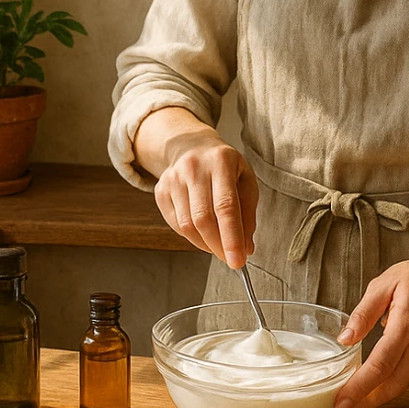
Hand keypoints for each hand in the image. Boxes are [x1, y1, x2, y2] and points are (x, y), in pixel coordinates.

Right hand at [151, 127, 258, 267]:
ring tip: (219, 247)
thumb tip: (246, 248)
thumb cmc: (225, 167)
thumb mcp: (245, 180)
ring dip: (205, 245)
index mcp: (221, 161)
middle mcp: (193, 167)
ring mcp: (173, 178)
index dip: (232, 237)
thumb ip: (248, 214)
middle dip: (218, 246)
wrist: (192, 146)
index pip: (226, 206)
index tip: (238, 261)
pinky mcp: (160, 190)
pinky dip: (192, 238)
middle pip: (203, 218)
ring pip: (187, 225)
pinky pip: (175, 224)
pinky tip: (203, 236)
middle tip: (230, 260)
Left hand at [331, 248, 408, 407]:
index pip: (382, 363)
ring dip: (372, 403)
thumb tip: (344, 339)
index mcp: (408, 323)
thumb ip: (364, 312)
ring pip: (399, 387)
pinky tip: (367, 397)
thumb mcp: (385, 283)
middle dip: (363, 405)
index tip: (340, 402)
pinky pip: (404, 381)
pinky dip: (384, 393)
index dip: (360, 387)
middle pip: (391, 384)